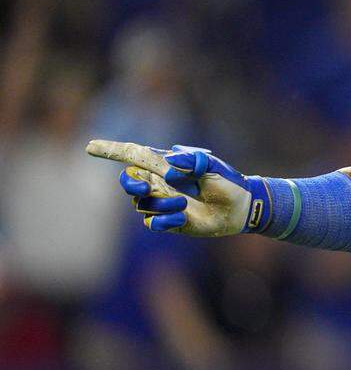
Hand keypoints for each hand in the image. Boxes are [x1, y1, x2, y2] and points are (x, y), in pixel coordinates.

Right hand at [86, 139, 263, 236]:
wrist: (241, 208)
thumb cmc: (229, 183)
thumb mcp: (214, 168)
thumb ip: (194, 162)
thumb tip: (169, 166)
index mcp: (167, 166)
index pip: (134, 156)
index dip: (111, 151)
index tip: (90, 146)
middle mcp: (161, 183)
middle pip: (129, 182)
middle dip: (130, 186)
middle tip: (145, 188)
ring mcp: (163, 202)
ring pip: (142, 205)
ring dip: (161, 205)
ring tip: (185, 205)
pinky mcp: (169, 222)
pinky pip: (152, 223)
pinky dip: (165, 221)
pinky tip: (183, 218)